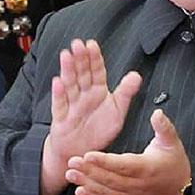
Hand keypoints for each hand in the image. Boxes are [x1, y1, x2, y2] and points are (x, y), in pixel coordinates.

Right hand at [39, 39, 142, 194]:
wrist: (81, 151)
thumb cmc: (99, 130)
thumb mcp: (117, 112)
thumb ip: (126, 93)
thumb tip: (136, 75)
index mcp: (98, 91)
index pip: (97, 71)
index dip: (94, 58)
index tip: (92, 44)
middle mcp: (84, 94)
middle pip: (82, 74)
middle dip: (80, 59)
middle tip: (78, 44)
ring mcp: (72, 104)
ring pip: (70, 84)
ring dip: (67, 70)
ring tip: (66, 55)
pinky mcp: (61, 117)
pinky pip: (60, 104)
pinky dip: (58, 93)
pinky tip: (57, 82)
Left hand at [67, 107, 190, 194]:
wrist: (182, 191)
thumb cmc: (175, 164)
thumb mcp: (173, 142)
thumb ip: (164, 127)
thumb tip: (157, 113)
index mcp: (146, 168)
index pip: (122, 165)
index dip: (104, 161)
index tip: (88, 154)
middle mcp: (137, 185)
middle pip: (110, 179)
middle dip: (89, 171)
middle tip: (72, 161)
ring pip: (107, 192)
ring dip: (87, 184)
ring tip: (70, 174)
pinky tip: (80, 192)